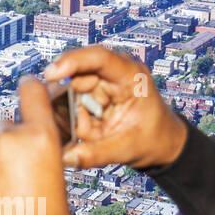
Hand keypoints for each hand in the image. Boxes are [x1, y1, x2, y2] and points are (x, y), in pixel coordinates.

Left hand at [0, 76, 74, 214]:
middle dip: (12, 143)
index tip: (30, 85)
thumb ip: (41, 157)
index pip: (32, 91)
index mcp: (39, 137)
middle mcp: (7, 142)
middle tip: (24, 171)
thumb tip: (30, 155)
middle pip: (7, 127)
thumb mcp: (58, 181)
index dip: (32, 87)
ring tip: (11, 198)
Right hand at [43, 46, 188, 170]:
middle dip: (66, 101)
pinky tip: (90, 132)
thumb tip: (65, 157)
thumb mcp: (127, 149)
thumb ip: (95, 154)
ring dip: (72, 116)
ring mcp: (102, 83)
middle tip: (71, 125)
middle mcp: (115, 74)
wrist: (162, 143)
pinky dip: (74, 121)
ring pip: (70, 93)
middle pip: (77, 76)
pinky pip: (72, 106)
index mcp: (131, 76)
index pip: (99, 58)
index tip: (51, 73)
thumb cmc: (153, 139)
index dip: (72, 61)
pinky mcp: (93, 95)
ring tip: (91, 134)